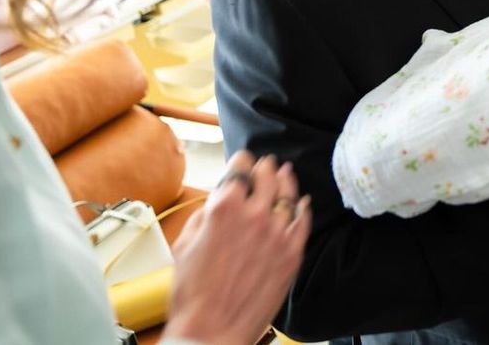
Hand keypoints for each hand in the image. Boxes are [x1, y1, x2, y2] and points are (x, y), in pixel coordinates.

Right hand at [162, 151, 311, 344]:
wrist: (211, 330)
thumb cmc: (191, 292)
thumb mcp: (185, 243)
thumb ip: (205, 213)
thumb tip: (218, 200)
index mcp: (225, 207)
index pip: (240, 167)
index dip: (241, 161)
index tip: (243, 160)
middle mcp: (255, 214)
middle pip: (267, 176)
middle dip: (265, 167)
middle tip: (266, 164)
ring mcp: (277, 233)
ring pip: (288, 195)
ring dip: (286, 181)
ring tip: (285, 173)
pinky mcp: (292, 254)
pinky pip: (303, 222)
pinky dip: (303, 209)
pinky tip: (303, 203)